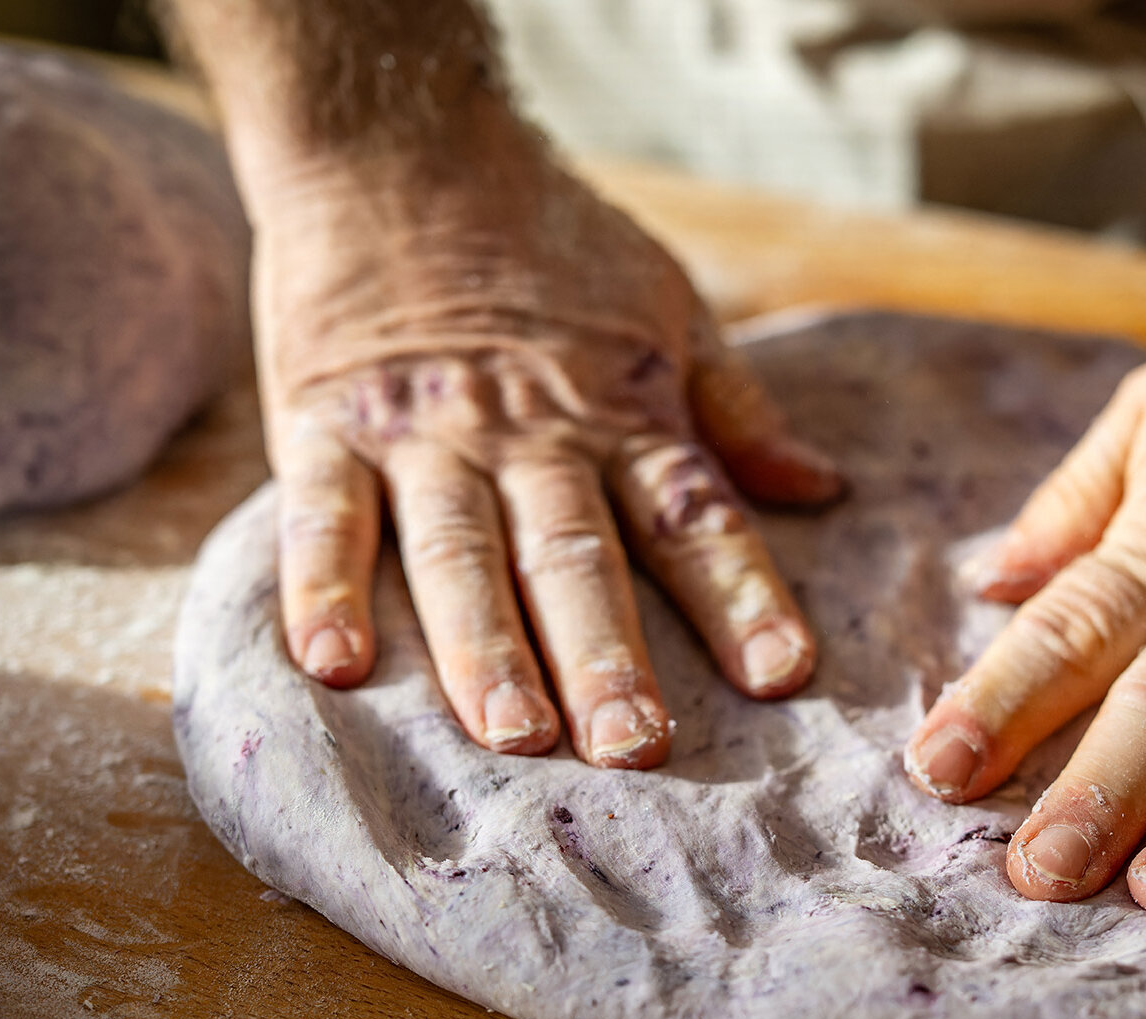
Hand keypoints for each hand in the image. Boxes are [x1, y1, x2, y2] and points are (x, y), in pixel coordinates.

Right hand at [251, 94, 839, 765]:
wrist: (401, 145)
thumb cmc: (550, 238)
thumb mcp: (670, 304)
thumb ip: (738, 407)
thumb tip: (822, 490)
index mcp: (623, 414)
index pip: (694, 517)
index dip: (741, 596)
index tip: (782, 675)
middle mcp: (529, 435)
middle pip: (575, 555)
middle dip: (608, 655)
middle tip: (634, 747)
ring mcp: (425, 434)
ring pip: (459, 551)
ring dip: (485, 648)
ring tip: (513, 733)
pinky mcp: (325, 425)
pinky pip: (323, 515)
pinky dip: (323, 587)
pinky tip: (334, 663)